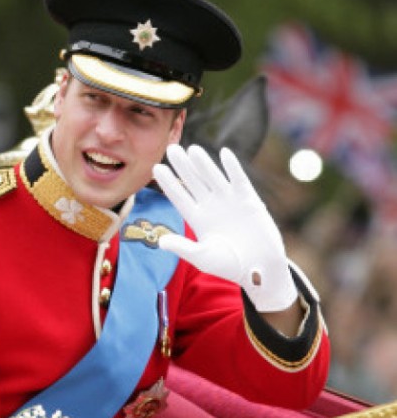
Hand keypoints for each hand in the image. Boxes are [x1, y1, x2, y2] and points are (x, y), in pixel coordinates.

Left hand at [152, 144, 296, 311]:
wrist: (260, 270)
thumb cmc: (230, 266)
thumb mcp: (203, 258)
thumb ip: (183, 248)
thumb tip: (161, 242)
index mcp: (197, 219)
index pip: (179, 196)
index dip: (168, 183)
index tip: (156, 168)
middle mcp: (211, 207)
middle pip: (193, 182)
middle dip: (182, 166)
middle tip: (171, 148)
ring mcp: (229, 202)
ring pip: (213, 178)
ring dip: (203, 163)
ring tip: (192, 148)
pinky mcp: (249, 201)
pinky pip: (239, 180)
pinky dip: (233, 167)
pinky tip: (224, 153)